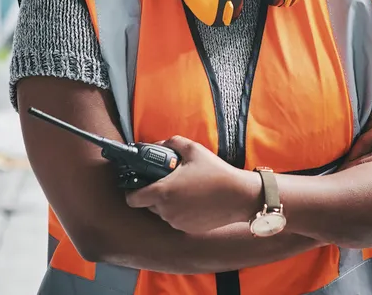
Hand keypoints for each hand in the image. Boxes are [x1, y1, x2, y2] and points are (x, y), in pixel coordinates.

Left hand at [124, 136, 255, 233]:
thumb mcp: (194, 150)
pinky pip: (175, 219)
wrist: (239, 196)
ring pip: (162, 212)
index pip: (132, 199)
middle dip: (153, 193)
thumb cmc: (216, 172)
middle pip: (147, 205)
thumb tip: (159, 145)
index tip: (139, 183)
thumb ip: (172, 143)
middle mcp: (166, 211)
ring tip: (184, 189)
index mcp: (163, 192)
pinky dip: (179, 211)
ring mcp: (176, 222)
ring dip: (167, 202)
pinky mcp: (187, 228)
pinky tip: (193, 200)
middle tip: (167, 181)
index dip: (132, 191)